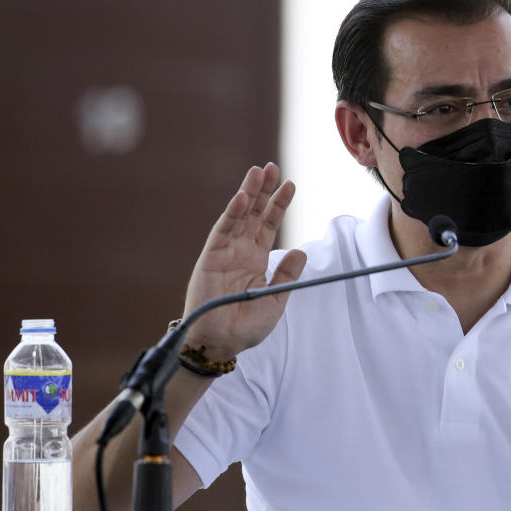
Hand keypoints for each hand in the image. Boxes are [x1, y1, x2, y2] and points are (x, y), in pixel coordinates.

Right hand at [181, 163, 306, 361]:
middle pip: (254, 213)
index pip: (268, 224)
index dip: (279, 205)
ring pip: (238, 215)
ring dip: (248, 193)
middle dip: (264, 190)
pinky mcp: (210, 257)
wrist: (222, 343)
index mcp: (256, 259)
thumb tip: (300, 251)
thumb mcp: (276, 299)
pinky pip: (222, 230)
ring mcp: (225, 252)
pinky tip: (242, 196)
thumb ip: (286, 275)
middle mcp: (240, 251)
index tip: (291, 185)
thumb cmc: (246, 327)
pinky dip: (231, 213)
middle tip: (273, 167)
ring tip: (259, 172)